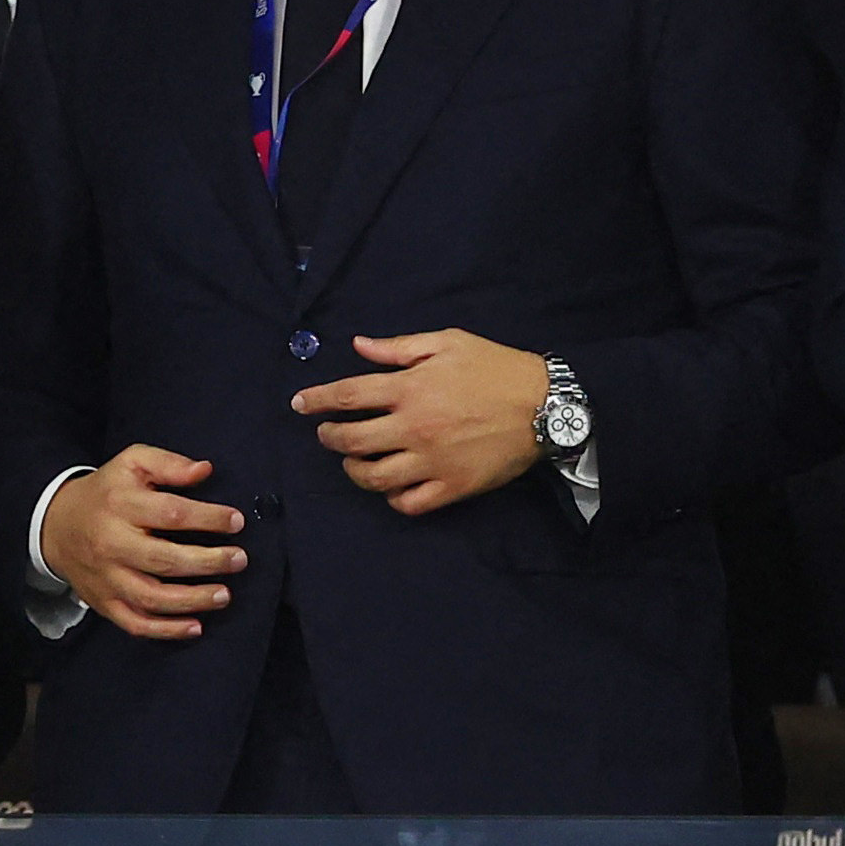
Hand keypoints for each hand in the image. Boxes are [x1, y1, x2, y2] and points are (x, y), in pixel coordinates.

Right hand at [38, 443, 247, 640]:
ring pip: (152, 598)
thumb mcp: (131, 463)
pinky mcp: (105, 603)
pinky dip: (167, 630)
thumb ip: (168, 464)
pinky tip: (196, 626)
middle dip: (208, 562)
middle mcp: (111, 544)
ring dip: (193, 600)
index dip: (209, 518)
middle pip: (164, 560)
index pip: (171, 513)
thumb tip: (204, 470)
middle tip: (239, 559)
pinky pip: (136, 623)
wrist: (57, 525)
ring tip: (224, 594)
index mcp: (120, 505)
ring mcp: (108, 578)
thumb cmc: (105, 494)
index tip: (236, 521)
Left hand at [295, 330, 548, 516]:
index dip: (316, 400)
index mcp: (410, 389)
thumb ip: (398, 348)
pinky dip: (392, 497)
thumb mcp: (447, 342)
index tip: (299, 404)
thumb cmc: (495, 367)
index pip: (347, 396)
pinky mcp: (453, 487)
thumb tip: (358, 346)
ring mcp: (432, 461)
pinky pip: (409, 502)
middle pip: (351, 441)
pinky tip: (390, 485)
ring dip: (354, 470)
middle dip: (329, 437)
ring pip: (374, 477)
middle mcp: (414, 427)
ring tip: (353, 461)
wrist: (545, 406)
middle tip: (327, 434)